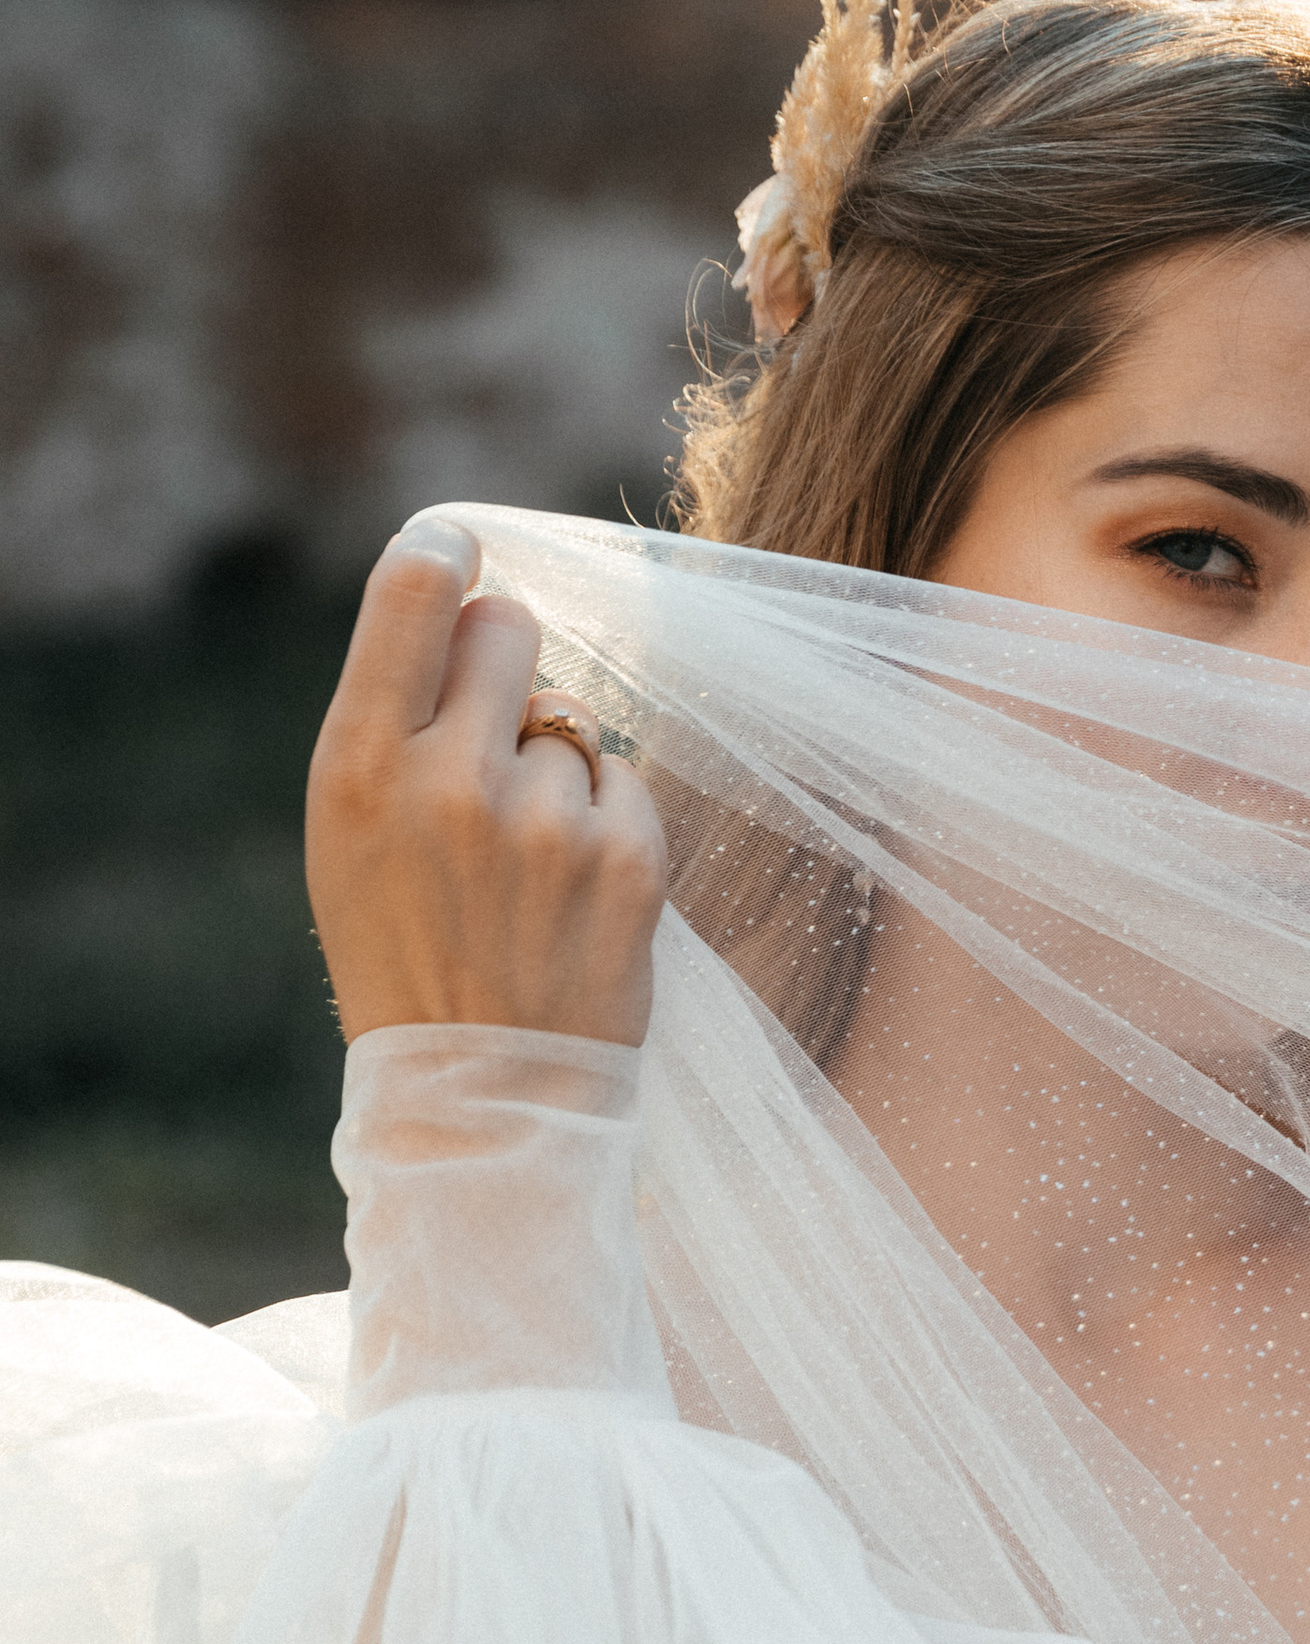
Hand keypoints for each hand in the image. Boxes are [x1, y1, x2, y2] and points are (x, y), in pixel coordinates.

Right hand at [307, 518, 667, 1045]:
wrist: (483, 1094)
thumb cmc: (407, 953)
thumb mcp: (349, 837)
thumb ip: (393, 718)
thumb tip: (469, 598)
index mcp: (358, 768)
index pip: (416, 591)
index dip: (446, 551)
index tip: (461, 548)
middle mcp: (449, 780)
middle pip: (509, 627)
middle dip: (507, 664)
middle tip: (493, 737)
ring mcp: (546, 821)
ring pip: (569, 720)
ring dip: (554, 770)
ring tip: (524, 865)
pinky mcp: (626, 860)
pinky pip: (623, 781)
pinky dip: (605, 823)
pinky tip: (570, 892)